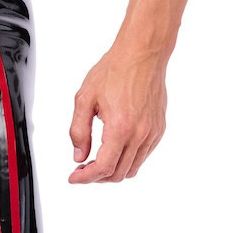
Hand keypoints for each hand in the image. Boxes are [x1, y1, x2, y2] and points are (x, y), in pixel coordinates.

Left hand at [68, 43, 167, 183]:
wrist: (142, 54)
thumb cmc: (115, 70)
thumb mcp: (85, 99)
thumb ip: (78, 131)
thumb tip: (79, 156)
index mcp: (120, 127)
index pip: (103, 168)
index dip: (86, 178)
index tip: (74, 177)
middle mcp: (139, 134)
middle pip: (118, 173)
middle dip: (97, 177)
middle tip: (82, 169)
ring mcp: (152, 133)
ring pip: (132, 169)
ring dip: (112, 171)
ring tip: (97, 161)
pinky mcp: (158, 129)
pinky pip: (142, 156)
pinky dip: (127, 161)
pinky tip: (114, 150)